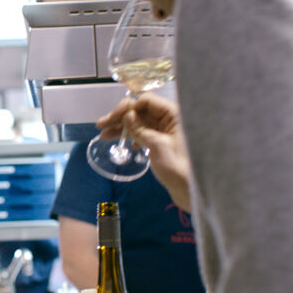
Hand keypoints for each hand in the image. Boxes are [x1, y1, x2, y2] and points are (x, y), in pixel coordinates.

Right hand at [97, 93, 192, 210]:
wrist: (192, 191)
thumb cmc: (179, 168)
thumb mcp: (157, 146)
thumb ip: (140, 129)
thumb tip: (126, 115)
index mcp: (174, 114)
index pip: (146, 101)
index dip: (128, 107)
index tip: (113, 118)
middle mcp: (171, 119)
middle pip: (141, 111)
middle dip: (121, 117)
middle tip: (101, 124)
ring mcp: (167, 131)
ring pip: (140, 123)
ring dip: (122, 127)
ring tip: (103, 134)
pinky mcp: (164, 142)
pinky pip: (145, 133)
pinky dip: (132, 136)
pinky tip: (123, 144)